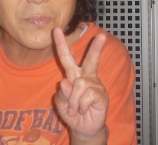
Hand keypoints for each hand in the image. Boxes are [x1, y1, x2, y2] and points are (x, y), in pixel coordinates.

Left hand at [53, 28, 108, 143]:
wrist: (83, 128)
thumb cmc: (72, 112)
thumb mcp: (61, 103)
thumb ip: (62, 93)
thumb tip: (66, 82)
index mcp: (74, 75)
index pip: (67, 57)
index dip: (61, 44)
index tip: (56, 29)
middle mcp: (86, 77)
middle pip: (90, 60)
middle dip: (96, 48)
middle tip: (101, 36)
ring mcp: (95, 85)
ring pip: (79, 85)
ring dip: (73, 100)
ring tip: (76, 109)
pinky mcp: (101, 95)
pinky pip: (86, 96)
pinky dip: (81, 105)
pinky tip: (84, 109)